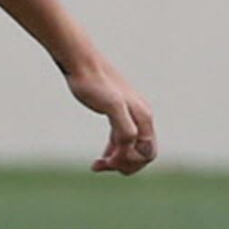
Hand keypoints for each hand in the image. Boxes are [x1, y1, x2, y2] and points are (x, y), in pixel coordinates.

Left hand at [62, 55, 156, 174]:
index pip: (147, 153)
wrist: (81, 63)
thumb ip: (124, 128)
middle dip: (125, 164)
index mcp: (144, 117)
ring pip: (132, 147)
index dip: (130, 162)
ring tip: (97, 165)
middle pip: (143, 153)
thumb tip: (130, 146)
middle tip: (102, 165)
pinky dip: (114, 151)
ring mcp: (130, 114)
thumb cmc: (93, 84)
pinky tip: (100, 157)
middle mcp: (141, 116)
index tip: (108, 161)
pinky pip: (122, 138)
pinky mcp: (117, 112)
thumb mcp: (111, 106)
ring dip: (118, 160)